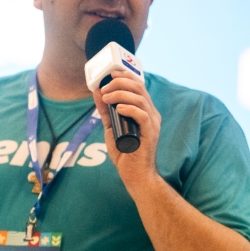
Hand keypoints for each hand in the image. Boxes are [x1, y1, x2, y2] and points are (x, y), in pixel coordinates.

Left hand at [92, 70, 161, 191]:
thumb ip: (106, 111)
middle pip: (139, 88)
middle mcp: (151, 114)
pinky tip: (118, 109)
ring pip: (140, 99)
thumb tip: (98, 93)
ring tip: (107, 98)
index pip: (138, 86)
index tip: (110, 74)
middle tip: (105, 88)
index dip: (125, 76)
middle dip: (120, 83)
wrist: (135, 176)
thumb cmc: (125, 153)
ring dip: (121, 94)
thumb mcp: (111, 128)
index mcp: (144, 111)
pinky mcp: (150, 133)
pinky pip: (142, 115)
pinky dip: (129, 108)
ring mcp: (152, 123)